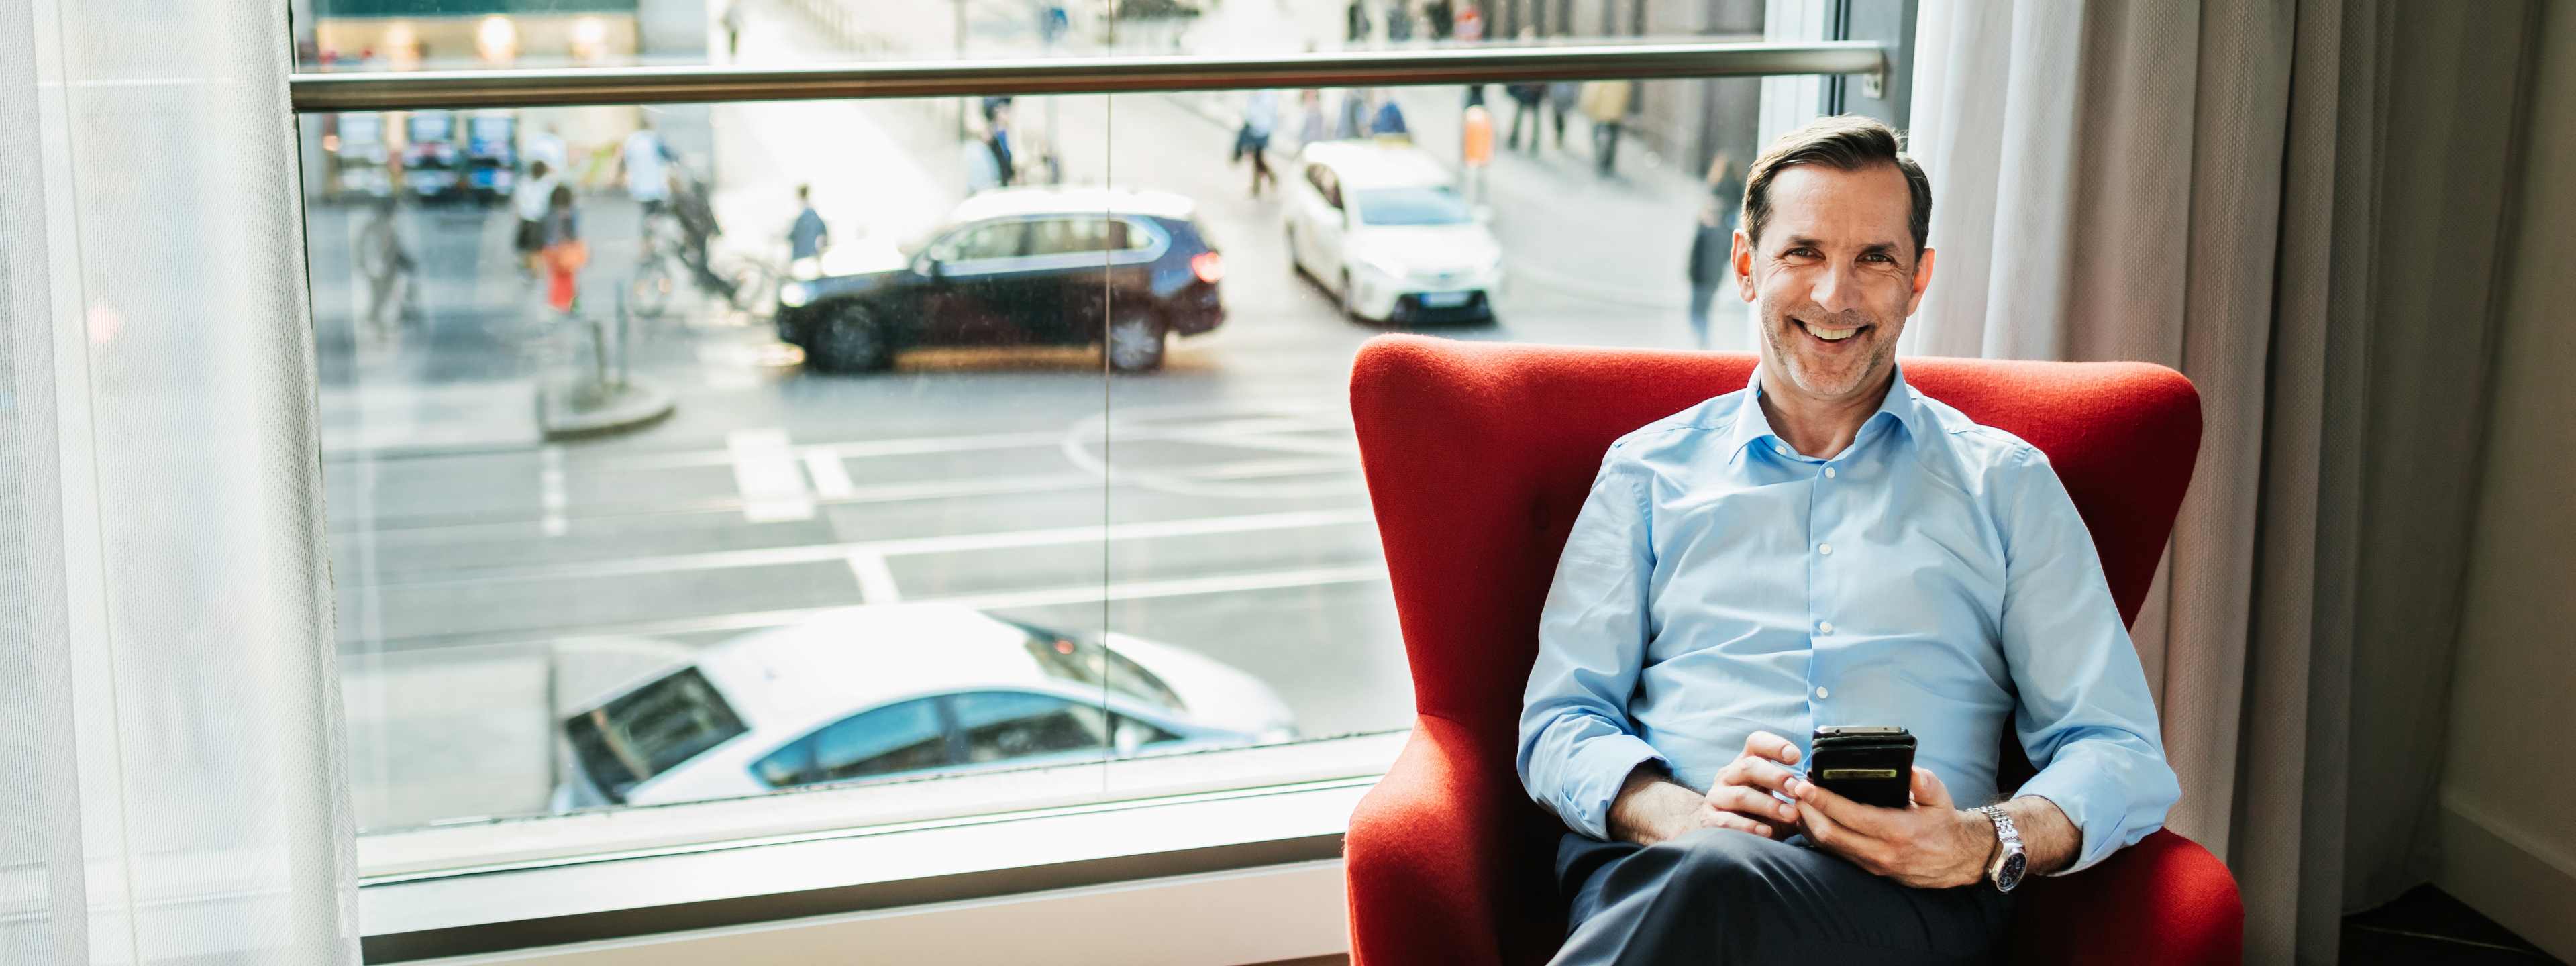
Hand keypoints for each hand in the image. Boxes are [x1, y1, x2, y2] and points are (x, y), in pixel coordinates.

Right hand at [1607, 731, 1808, 844]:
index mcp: (1746, 763)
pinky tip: (1767, 831)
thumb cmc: (1759, 812)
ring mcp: (1716, 797)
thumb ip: (1797, 793)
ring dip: (1769, 804)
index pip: (1756, 742)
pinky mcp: (1709, 820)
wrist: (1722, 833)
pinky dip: (1749, 826)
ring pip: (1741, 795)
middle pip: (1749, 766)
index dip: (1775, 745)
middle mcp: (1728, 775)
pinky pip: (1728, 821)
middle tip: (1797, 789)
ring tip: (1791, 815)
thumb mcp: (1777, 797)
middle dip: (1776, 777)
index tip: (1797, 756)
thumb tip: (1822, 790)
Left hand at [1789, 766, 1991, 888]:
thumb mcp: (1940, 797)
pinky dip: (1818, 836)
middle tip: (1792, 790)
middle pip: (1829, 834)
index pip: (1850, 816)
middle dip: (1806, 812)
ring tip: (1796, 802)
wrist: (1958, 859)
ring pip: (1828, 847)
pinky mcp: (1869, 870)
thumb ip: (1924, 782)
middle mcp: (1881, 852)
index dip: (1823, 800)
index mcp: (1897, 831)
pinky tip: (1810, 819)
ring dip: (1808, 824)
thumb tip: (1909, 770)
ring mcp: (1873, 864)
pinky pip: (1835, 853)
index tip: (1804, 785)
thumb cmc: (1944, 823)